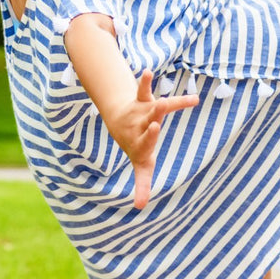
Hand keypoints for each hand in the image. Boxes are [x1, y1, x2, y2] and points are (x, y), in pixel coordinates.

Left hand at [108, 69, 198, 208]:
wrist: (120, 125)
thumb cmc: (137, 148)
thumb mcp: (142, 166)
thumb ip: (142, 184)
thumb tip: (138, 207)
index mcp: (140, 144)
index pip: (145, 142)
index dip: (149, 136)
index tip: (155, 129)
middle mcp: (139, 127)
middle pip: (149, 120)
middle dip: (154, 116)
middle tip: (160, 110)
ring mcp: (140, 112)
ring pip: (151, 104)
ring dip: (154, 95)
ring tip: (156, 81)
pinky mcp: (142, 100)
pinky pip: (142, 90)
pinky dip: (144, 82)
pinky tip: (146, 71)